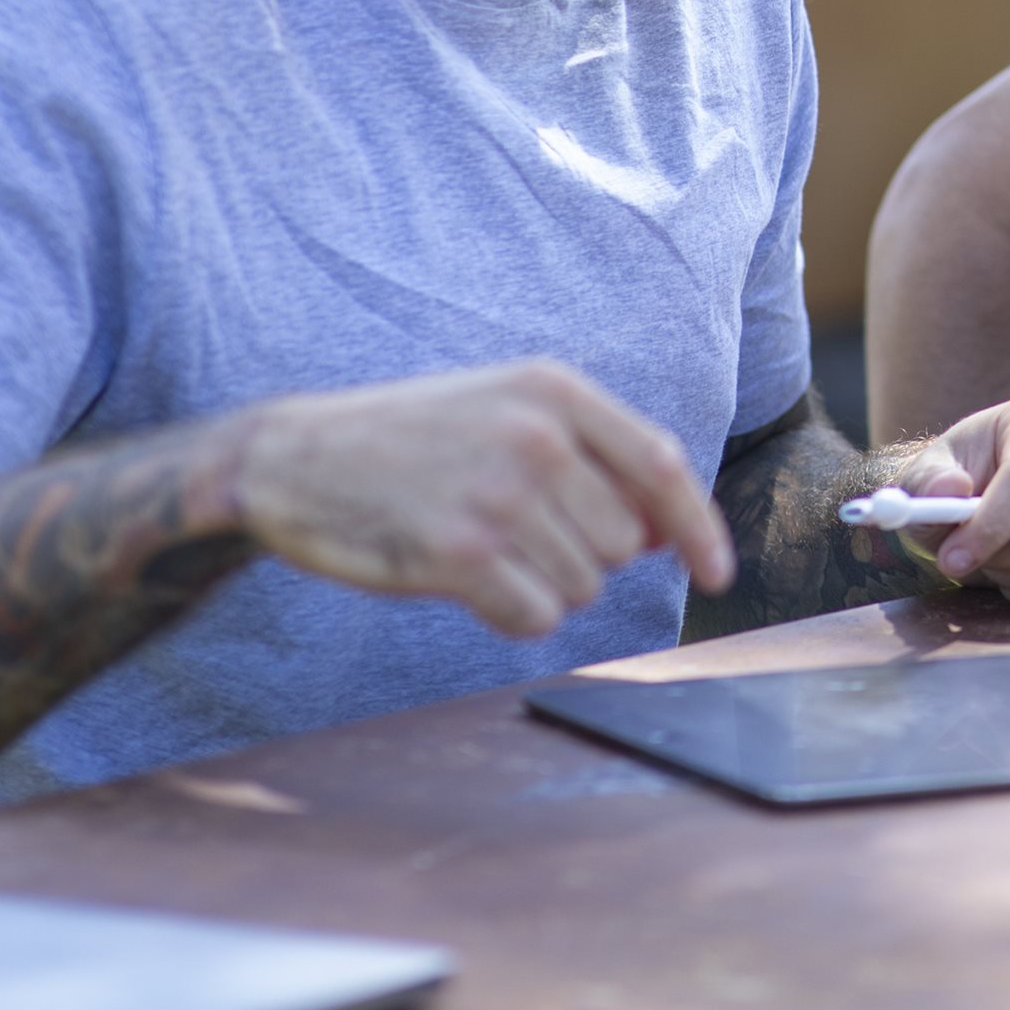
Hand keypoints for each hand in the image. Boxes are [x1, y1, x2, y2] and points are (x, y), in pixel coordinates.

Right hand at [231, 360, 735, 637]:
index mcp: (554, 391)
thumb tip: (665, 533)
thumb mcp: (505, 409)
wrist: (290, 459)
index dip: (699, 527)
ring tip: (480, 544)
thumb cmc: (410, 439)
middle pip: (622, 543)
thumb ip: (591, 456)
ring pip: (582, 587)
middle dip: (582, 555)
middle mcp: (536, 438)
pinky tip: (464, 579)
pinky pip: (535, 618)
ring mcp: (498, 496)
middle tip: (513, 531)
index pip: (661, 466)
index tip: (718, 574)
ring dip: (542, 585)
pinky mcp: (459, 554)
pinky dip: (510, 613)